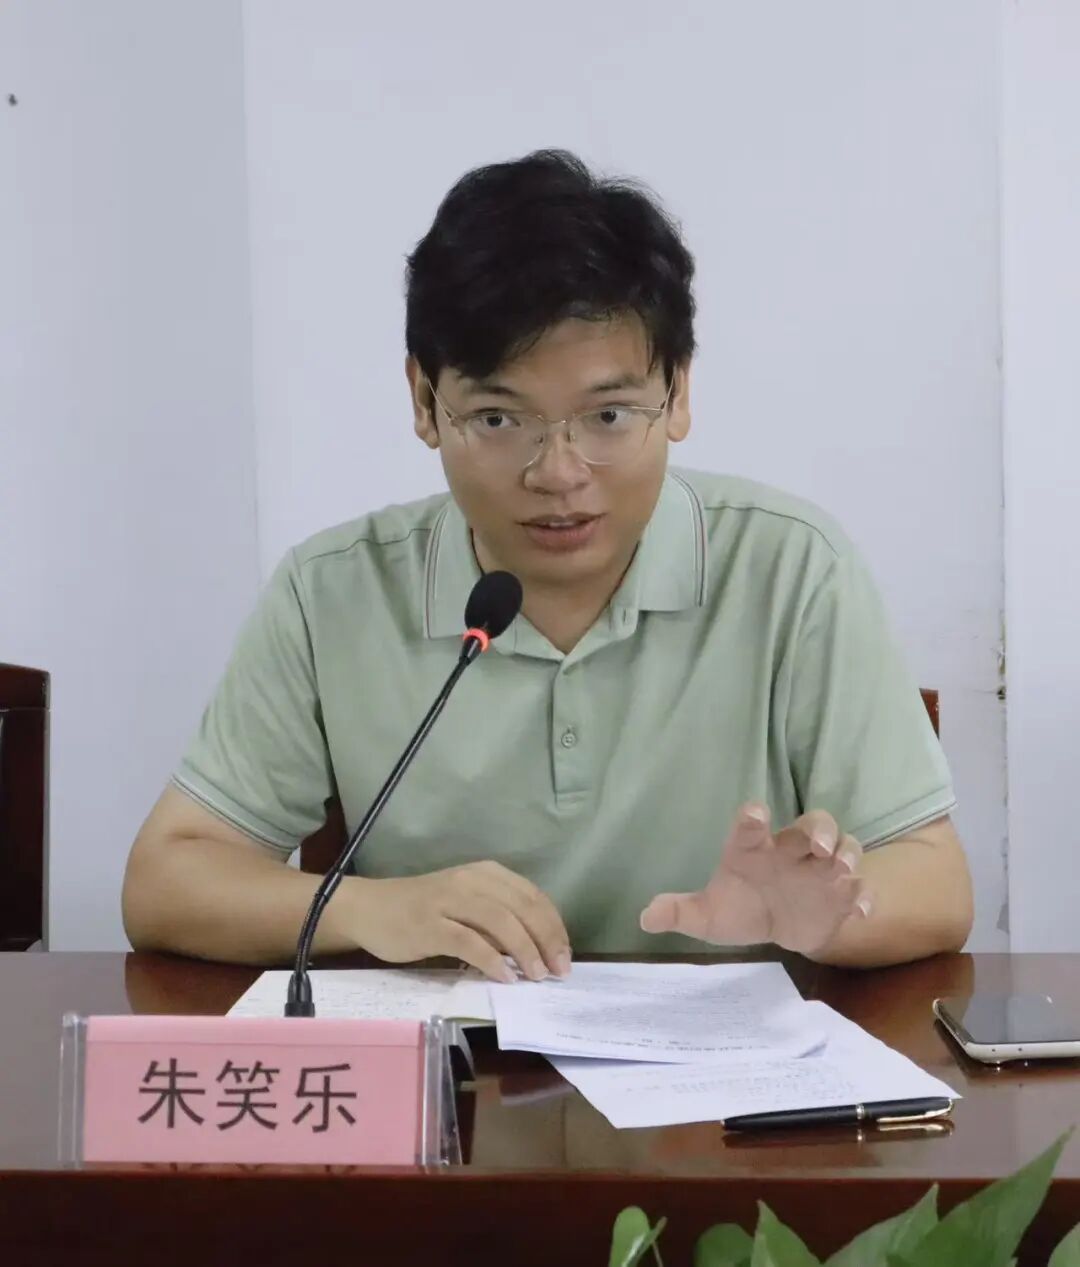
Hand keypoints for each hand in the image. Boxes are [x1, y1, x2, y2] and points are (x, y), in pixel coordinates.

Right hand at [341, 860, 571, 983]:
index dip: (554, 926)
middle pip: (522, 907)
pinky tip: (504, 978)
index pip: (533, 896)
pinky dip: (492, 961)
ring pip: (500, 921)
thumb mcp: (466, 906)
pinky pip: (469, 942)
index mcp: (486, 873)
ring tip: (536, 975)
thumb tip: (536, 950)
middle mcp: (471, 881)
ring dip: (525, 950)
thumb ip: (497, 921)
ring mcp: (449, 901)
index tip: (565, 955)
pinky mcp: (429, 925)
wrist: (369, 909)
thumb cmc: (422, 910)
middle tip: (558, 970)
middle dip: (547, 940)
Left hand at [639, 803, 870, 956]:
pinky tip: (860, 910)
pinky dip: (864, 897)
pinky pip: (861, 890)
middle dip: (818, 829)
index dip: (752, 818)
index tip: (753, 814)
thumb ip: (680, 912)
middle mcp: (792, 851)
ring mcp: (822, 871)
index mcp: (754, 849)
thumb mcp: (709, 915)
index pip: (751, 826)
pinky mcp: (843, 896)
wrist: (778, 926)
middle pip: (812, 824)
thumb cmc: (740, 907)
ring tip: (842, 869)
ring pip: (845, 848)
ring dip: (847, 855)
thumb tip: (646, 918)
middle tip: (818, 844)